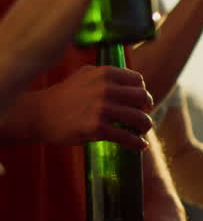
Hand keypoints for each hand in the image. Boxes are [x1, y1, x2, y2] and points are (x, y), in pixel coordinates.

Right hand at [25, 65, 153, 148]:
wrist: (38, 114)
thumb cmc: (63, 96)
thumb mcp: (84, 75)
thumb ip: (107, 76)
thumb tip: (132, 81)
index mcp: (105, 74)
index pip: (138, 80)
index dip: (142, 91)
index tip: (139, 101)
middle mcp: (106, 88)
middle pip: (142, 98)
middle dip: (147, 108)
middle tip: (142, 115)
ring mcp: (102, 108)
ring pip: (139, 118)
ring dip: (145, 126)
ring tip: (142, 130)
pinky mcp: (97, 128)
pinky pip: (127, 137)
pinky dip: (137, 143)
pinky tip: (141, 146)